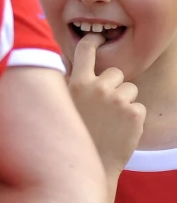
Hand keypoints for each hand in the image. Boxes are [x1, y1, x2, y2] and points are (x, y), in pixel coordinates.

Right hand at [69, 33, 144, 178]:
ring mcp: (118, 100)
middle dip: (114, 85)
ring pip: (130, 89)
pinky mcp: (135, 114)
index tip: (97, 38)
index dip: (92, 41)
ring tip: (110, 120)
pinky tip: (119, 129)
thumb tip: (64, 62)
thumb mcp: (63, 104)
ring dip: (124, 101)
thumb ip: (68, 82)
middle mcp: (97, 87)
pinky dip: (133, 118)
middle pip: (116, 73)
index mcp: (77, 82)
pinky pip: (138, 107)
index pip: (85, 50)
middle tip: (103, 105)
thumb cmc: (75, 132)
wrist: (90, 164)